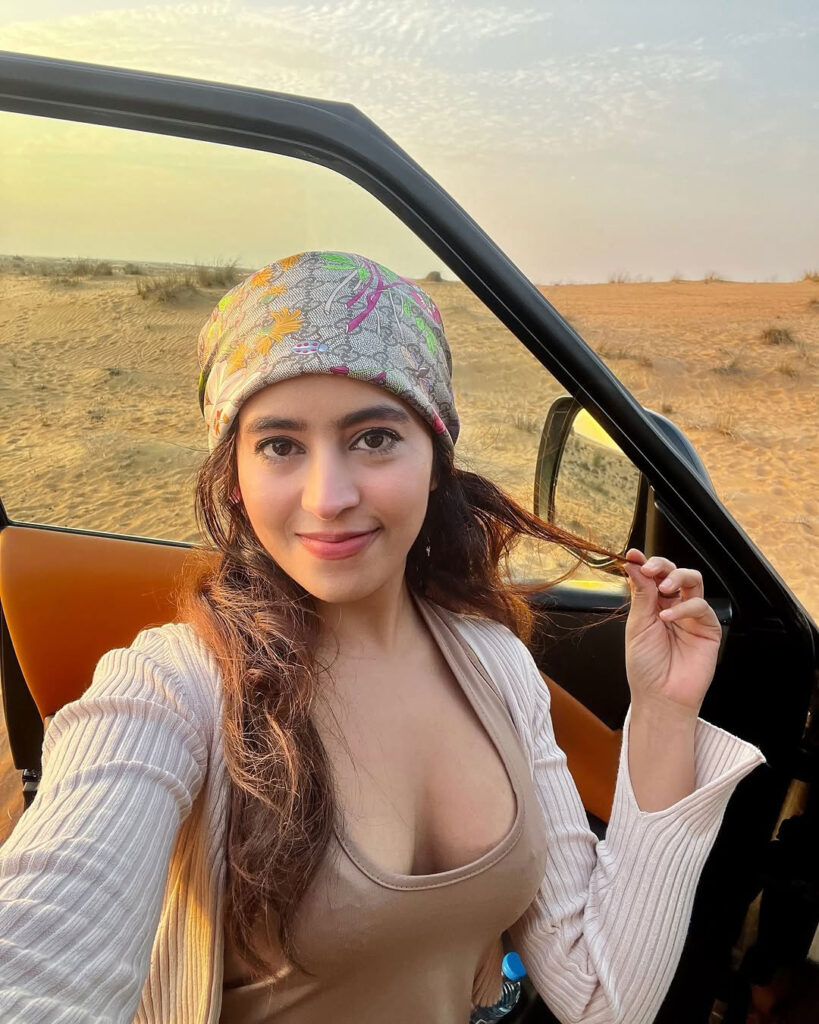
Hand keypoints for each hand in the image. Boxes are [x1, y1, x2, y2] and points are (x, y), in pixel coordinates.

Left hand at [622, 549, 721, 718]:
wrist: (660, 696)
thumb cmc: (646, 667)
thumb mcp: (637, 626)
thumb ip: (641, 594)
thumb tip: (634, 565)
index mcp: (653, 605)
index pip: (652, 576)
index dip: (645, 563)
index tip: (634, 556)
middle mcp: (673, 607)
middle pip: (674, 573)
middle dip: (663, 566)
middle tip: (650, 569)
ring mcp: (691, 616)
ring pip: (693, 581)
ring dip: (677, 577)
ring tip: (663, 587)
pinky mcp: (708, 628)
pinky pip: (701, 606)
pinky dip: (684, 607)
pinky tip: (669, 617)